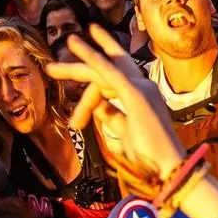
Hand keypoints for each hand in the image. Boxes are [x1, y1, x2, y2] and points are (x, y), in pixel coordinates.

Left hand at [45, 26, 187, 190]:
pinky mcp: (135, 94)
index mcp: (143, 96)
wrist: (166, 167)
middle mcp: (145, 86)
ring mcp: (142, 88)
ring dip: (79, 62)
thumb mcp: (124, 130)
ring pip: (105, 68)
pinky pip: (110, 72)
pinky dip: (95, 59)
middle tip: (52, 67)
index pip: (112, 82)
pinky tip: (81, 50)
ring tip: (51, 67)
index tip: (75, 123)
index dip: (88, 97)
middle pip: (110, 66)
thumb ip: (112, 115)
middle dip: (83, 60)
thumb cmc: (148, 155)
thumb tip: (98, 105)